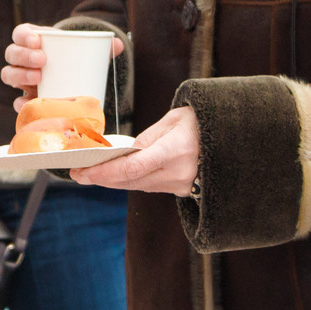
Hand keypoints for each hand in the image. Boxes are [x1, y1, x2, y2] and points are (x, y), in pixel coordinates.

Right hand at [0, 23, 123, 97]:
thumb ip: (100, 46)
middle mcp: (21, 59)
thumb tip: (118, 44)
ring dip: (20, 75)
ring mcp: (21, 79)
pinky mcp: (25, 98)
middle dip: (24, 55)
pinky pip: (16, 101)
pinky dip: (20, 103)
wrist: (72, 80)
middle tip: (43, 60)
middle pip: (12, 53)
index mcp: (32, 40)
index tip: (38, 40)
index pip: (20, 33)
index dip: (25, 36)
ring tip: (38, 78)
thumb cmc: (74, 58)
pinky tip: (28, 103)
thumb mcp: (84, 49)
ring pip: (9, 74)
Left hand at [73, 105, 198, 195]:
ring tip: (91, 173)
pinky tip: (115, 175)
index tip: (84, 173)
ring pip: (137, 186)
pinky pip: (149, 186)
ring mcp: (181, 185)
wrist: (232, 138)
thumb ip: (147, 137)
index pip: (132, 168)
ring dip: (113, 181)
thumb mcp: (174, 119)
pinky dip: (130, 180)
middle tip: (78, 174)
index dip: (105, 173)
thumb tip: (124, 152)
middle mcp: (178, 172)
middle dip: (102, 178)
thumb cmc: (202, 122)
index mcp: (175, 150)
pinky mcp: (182, 190)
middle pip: (130, 181)